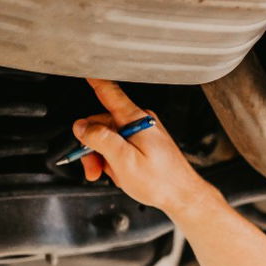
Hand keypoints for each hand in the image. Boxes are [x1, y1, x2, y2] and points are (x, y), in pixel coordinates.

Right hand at [72, 79, 220, 218]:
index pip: (108, 92)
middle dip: (92, 146)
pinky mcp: (145, 144)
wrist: (183, 196)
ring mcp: (143, 132)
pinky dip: (115, 160)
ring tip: (113, 174)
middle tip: (93, 168)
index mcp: (135, 119)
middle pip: (101, 123)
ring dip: (103, 157)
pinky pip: (120, 146)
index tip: (82, 69)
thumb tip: (82, 127)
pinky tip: (122, 173)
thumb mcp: (124, 161)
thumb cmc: (162, 182)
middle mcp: (140, 121)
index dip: (92, 81)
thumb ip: (100, 140)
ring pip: (109, 138)